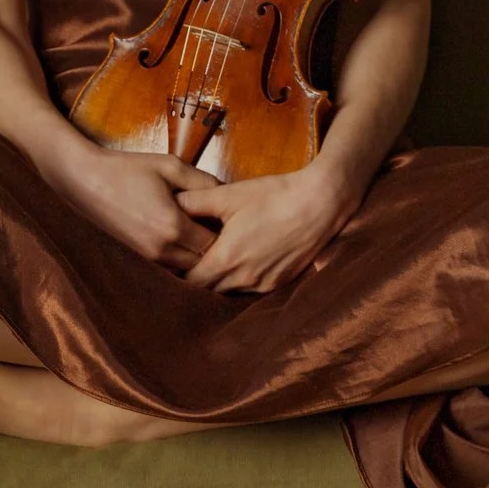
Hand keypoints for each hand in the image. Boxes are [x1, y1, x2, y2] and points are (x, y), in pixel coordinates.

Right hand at [44, 146, 219, 270]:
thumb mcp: (171, 166)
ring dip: (199, 254)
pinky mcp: (141, 257)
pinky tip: (183, 235)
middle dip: (216, 247)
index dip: (226, 232)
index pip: (215, 244)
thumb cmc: (128, 169)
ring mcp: (150, 257)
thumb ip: (204, 182)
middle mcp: (163, 249)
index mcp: (173, 226)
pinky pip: (173, 266)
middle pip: (205, 263)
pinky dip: (183, 256)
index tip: (230, 216)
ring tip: (202, 229)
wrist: (86, 180)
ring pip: (189, 269)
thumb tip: (230, 195)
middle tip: (221, 225)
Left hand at [175, 165, 359, 293]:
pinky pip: (249, 290)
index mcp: (226, 259)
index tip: (172, 260)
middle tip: (187, 262)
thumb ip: (195, 202)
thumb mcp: (229, 195)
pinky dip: (239, 281)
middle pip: (208, 290)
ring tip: (211, 262)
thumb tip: (170, 204)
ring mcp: (262, 284)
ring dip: (218, 281)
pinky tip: (238, 263)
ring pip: (229, 292)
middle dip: (196, 279)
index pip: (190, 281)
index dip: (178, 273)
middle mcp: (243, 279)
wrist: (318, 204)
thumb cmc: (273, 196)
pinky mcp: (278, 283)